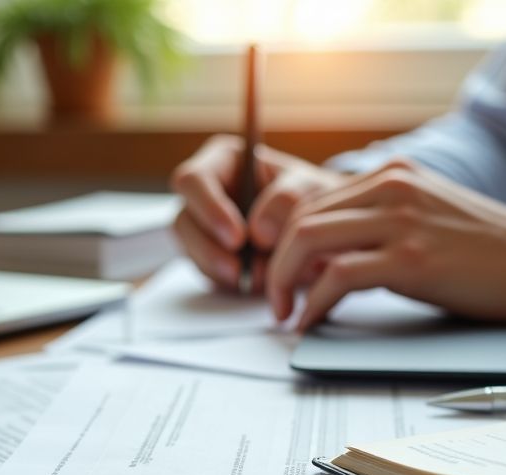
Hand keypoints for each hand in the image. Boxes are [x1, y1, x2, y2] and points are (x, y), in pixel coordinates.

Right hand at [170, 135, 344, 292]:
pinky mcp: (208, 255)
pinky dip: (228, 282)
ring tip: (258, 277)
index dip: (209, 209)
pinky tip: (255, 282)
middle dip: (209, 249)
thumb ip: (288, 199)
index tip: (238, 238)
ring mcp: (203, 226)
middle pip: (182, 221)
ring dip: (221, 269)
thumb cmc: (315, 197)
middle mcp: (205, 193)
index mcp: (224, 160)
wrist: (323, 230)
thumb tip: (257, 232)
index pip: (193, 180)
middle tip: (239, 271)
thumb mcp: (311, 190)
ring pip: (190, 251)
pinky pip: (205, 273)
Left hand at [266, 159, 505, 328]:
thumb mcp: (428, 216)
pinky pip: (337, 277)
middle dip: (275, 261)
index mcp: (394, 173)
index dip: (284, 238)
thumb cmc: (493, 250)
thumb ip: (381, 222)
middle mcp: (392, 187)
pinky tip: (311, 322)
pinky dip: (313, 303)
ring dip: (284, 281)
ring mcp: (401, 221)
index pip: (312, 198)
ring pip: (308, 240)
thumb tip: (328, 258)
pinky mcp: (411, 259)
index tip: (280, 272)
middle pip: (301, 217)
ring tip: (284, 313)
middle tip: (274, 299)